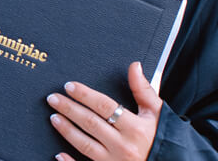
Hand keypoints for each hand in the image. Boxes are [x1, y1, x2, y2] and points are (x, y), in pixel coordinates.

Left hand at [47, 62, 162, 160]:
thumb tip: (134, 65)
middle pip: (90, 123)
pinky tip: (58, 154)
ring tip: (54, 117)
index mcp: (135, 127)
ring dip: (67, 130)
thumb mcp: (157, 113)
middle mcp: (124, 145)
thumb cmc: (165, 137)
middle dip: (69, 109)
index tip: (69, 86)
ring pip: (85, 144)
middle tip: (53, 98)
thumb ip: (144, 89)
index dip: (85, 95)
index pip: (104, 106)